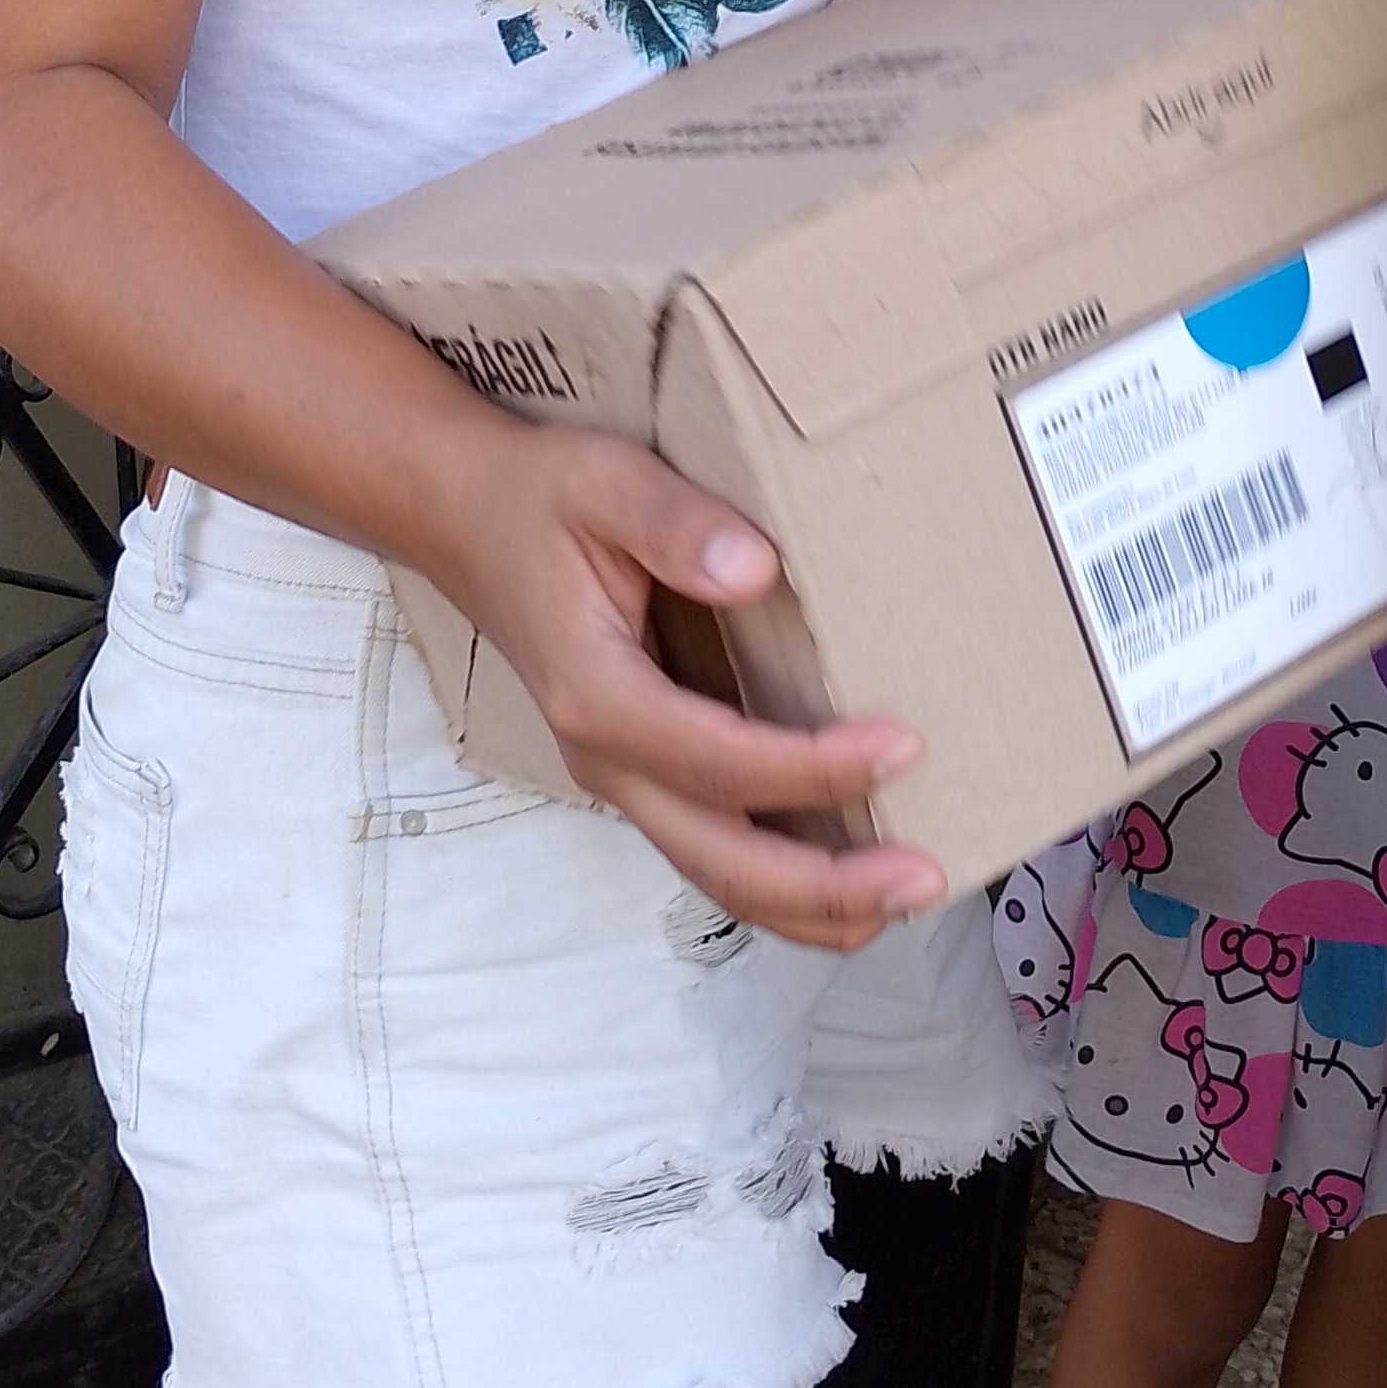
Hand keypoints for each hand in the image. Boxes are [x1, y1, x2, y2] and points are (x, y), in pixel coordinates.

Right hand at [430, 422, 949, 950]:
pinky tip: (846, 880)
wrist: (462, 516)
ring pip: (717, 875)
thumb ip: (675, 524)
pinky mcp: (642, 771)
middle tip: (923, 881)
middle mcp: (605, 758)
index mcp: (596, 694)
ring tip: (901, 902)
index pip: (720, 761)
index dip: (815, 768)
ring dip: (810, 905)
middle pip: (721, 860)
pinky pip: (713, 849)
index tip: (901, 745)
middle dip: (826, 887)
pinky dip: (781, 883)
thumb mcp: (603, 482)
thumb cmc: (538, 498)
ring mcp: (622, 776)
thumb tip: (755, 570)